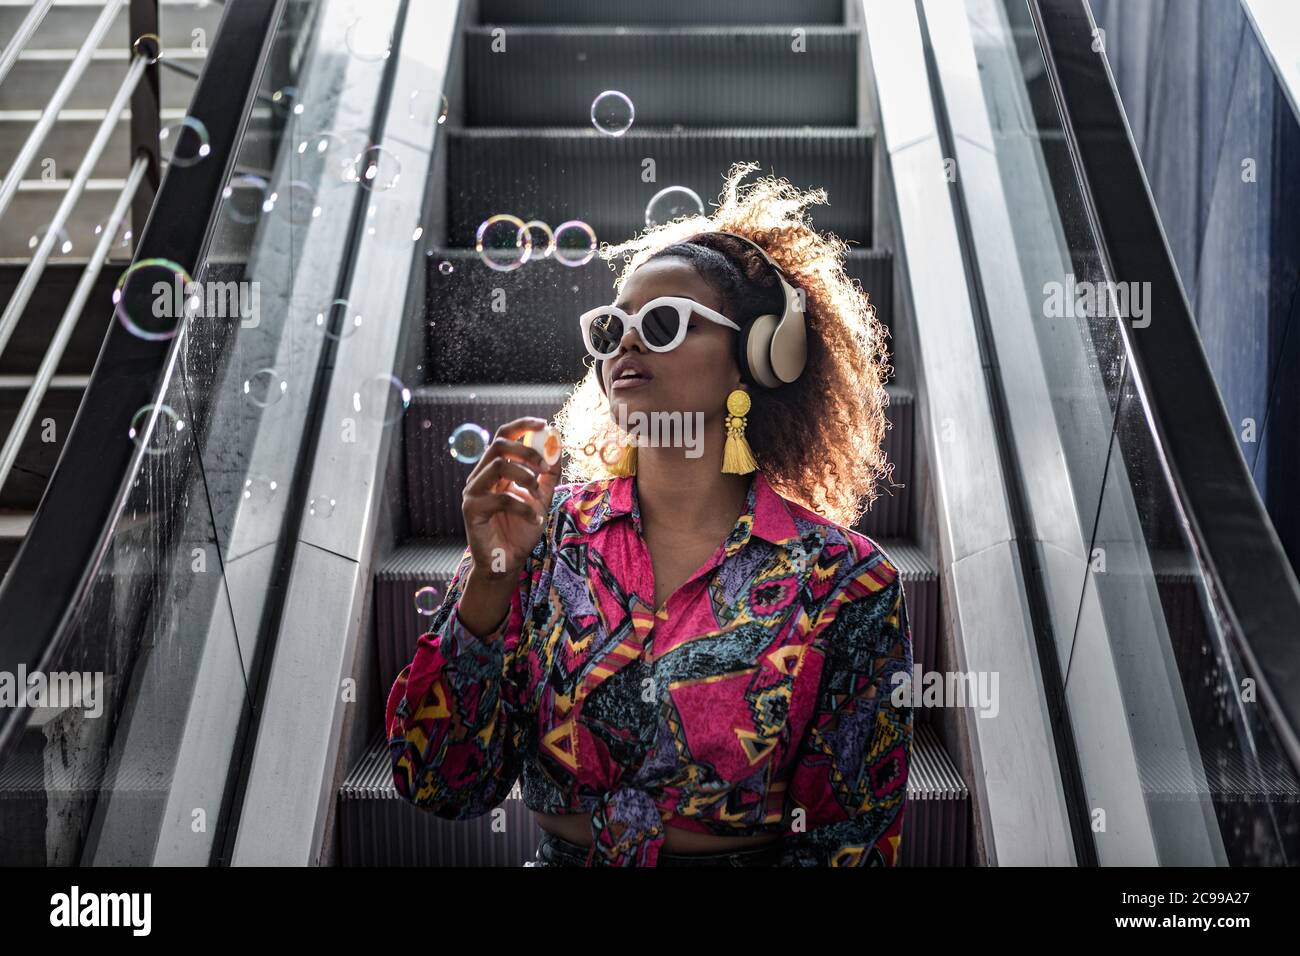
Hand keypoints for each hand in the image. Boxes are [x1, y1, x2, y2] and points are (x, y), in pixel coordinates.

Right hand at [461, 417, 562, 578]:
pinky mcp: (471, 510)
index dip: (522, 426)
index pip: (502, 436)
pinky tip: (534, 518)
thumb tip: (557, 447)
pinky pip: (501, 498)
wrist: (507, 562)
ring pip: (497, 466)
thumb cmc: (521, 530)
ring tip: (537, 494)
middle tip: (545, 467)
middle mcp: (480, 477)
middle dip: (526, 451)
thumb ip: (547, 475)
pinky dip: (523, 506)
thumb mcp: (541, 498)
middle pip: (498, 445)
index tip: (543, 424)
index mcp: (494, 470)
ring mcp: (473, 492)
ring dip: (525, 477)